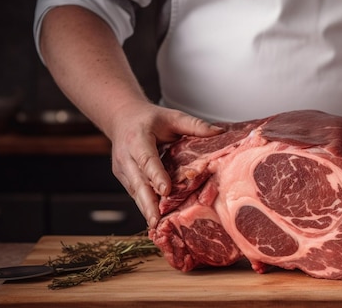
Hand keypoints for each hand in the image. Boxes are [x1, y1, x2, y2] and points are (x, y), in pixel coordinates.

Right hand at [106, 101, 223, 228]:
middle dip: (147, 203)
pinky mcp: (125, 179)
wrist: (122, 119)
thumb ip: (194, 125)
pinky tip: (155, 219)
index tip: (166, 190)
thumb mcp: (173, 116)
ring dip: (145, 209)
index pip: (146, 159)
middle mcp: (126, 156)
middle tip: (157, 220)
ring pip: (135, 192)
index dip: (156, 175)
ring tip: (156, 225)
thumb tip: (220, 132)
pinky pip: (135, 194)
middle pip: (137, 182)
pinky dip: (145, 206)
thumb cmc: (149, 119)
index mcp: (137, 139)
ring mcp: (123, 170)